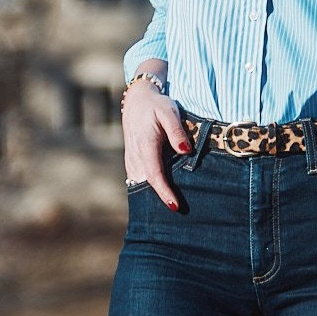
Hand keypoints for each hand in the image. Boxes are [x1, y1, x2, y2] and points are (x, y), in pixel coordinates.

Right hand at [123, 81, 191, 210]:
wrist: (137, 100)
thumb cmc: (156, 106)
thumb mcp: (169, 112)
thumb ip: (176, 131)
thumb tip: (185, 151)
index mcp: (145, 145)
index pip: (155, 175)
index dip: (165, 192)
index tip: (176, 207)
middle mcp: (135, 156)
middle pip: (147, 184)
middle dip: (160, 200)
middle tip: (179, 215)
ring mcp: (131, 160)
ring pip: (141, 184)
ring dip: (154, 197)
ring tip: (173, 210)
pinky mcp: (132, 162)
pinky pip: (139, 180)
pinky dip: (149, 189)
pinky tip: (163, 197)